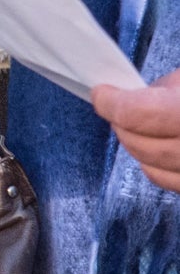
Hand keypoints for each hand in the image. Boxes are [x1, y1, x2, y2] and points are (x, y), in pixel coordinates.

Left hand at [97, 70, 179, 192]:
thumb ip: (165, 88)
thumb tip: (130, 97)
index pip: (137, 114)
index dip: (110, 103)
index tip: (101, 94)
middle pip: (143, 146)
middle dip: (122, 126)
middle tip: (118, 110)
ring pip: (154, 170)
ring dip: (137, 147)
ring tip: (139, 128)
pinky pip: (173, 185)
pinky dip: (158, 168)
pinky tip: (159, 150)